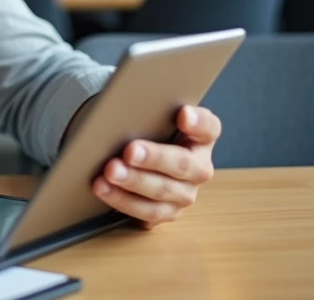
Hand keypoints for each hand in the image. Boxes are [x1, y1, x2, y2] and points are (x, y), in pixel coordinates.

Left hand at [92, 105, 220, 228]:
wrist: (141, 155)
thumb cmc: (148, 130)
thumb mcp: (153, 116)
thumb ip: (150, 108)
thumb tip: (130, 100)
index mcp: (202, 138)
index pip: (208, 127)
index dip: (197, 122)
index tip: (182, 114)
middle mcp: (199, 168)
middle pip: (182, 164)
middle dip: (153, 158)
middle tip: (129, 151)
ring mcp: (184, 193)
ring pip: (162, 192)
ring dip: (134, 182)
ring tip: (109, 172)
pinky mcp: (166, 212)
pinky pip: (147, 212)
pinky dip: (123, 201)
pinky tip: (104, 189)